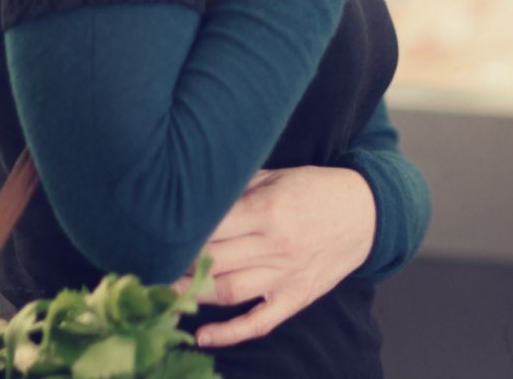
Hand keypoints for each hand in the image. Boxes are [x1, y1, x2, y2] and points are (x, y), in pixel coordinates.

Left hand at [173, 166, 376, 348]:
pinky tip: (201, 336)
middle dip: (178, 264)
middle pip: (213, 261)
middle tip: (148, 262)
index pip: (212, 227)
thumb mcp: (275, 175)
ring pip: (228, 293)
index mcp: (267, 210)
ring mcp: (285, 276)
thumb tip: (196, 196)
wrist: (364, 213)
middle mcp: (275, 245)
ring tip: (162, 293)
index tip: (154, 232)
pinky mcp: (295, 298)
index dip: (180, 233)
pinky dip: (229, 334)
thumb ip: (237, 188)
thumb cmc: (313, 188)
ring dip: (192, 296)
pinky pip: (258, 322)